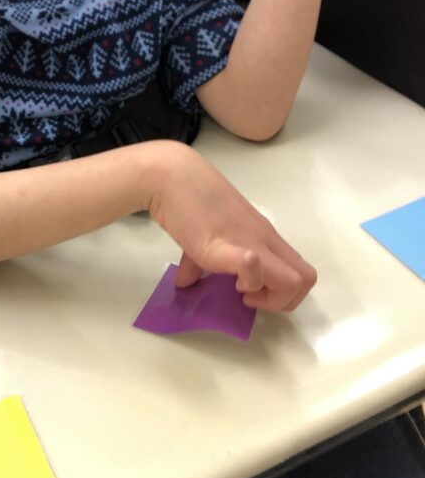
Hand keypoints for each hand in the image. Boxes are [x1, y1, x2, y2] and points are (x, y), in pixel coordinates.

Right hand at [146, 144, 316, 311]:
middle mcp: (264, 239)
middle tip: (250, 295)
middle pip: (306, 279)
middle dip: (283, 300)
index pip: (299, 269)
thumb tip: (184, 282)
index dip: (281, 291)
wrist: (171, 176)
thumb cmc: (187, 198)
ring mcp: (250, 242)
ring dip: (271, 297)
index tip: (249, 290)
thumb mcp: (204, 233)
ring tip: (240, 289)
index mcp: (262, 235)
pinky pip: (254, 266)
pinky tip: (226, 278)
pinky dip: (248, 281)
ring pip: (294, 281)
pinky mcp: (227, 247)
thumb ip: (200, 259)